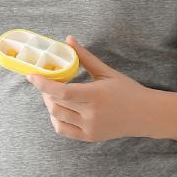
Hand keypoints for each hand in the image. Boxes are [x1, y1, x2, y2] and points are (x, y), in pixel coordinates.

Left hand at [27, 36, 156, 143]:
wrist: (145, 115)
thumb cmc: (127, 90)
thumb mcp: (106, 72)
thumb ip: (85, 57)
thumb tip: (69, 39)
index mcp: (95, 95)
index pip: (61, 92)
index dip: (43, 84)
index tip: (31, 76)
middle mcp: (90, 114)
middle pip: (55, 104)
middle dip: (46, 92)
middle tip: (46, 82)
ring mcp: (89, 128)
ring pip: (57, 117)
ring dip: (50, 105)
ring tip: (53, 95)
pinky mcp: (89, 137)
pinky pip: (63, 130)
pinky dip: (56, 119)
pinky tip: (60, 109)